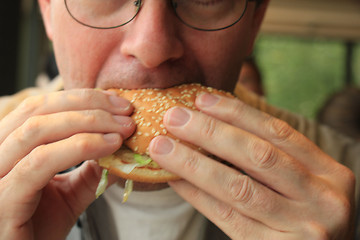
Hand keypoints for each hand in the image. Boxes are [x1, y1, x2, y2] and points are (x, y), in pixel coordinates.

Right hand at [0, 89, 134, 239]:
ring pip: (37, 129)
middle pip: (39, 110)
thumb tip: (120, 144)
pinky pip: (39, 163)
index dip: (83, 98)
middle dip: (89, 106)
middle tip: (127, 113)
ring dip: (88, 123)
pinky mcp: (2, 200)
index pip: (42, 106)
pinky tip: (109, 146)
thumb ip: (89, 168)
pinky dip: (79, 147)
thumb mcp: (69, 193)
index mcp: (9, 147)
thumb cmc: (39, 228)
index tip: (119, 104)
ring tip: (123, 130)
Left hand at [149, 93, 354, 238]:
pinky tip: (175, 180)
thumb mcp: (303, 186)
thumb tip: (214, 125)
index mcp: (330, 174)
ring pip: (237, 186)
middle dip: (210, 132)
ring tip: (162, 147)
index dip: (237, 113)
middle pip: (257, 154)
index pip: (278, 132)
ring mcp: (303, 228)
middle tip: (174, 117)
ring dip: (193, 163)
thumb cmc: (303, 219)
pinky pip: (225, 216)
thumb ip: (274, 161)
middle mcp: (323, 198)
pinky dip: (196, 195)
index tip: (202, 99)